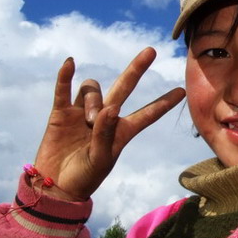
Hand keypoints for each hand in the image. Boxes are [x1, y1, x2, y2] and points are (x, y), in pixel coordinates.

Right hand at [34, 48, 185, 200]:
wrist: (56, 186)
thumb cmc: (84, 178)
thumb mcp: (100, 160)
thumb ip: (106, 134)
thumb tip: (111, 107)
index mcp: (122, 131)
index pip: (147, 114)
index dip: (163, 104)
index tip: (181, 91)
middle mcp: (105, 117)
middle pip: (124, 87)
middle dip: (136, 69)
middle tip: (151, 51)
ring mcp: (83, 113)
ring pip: (93, 90)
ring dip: (93, 100)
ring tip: (89, 121)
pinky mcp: (62, 113)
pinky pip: (64, 90)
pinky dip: (66, 77)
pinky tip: (70, 64)